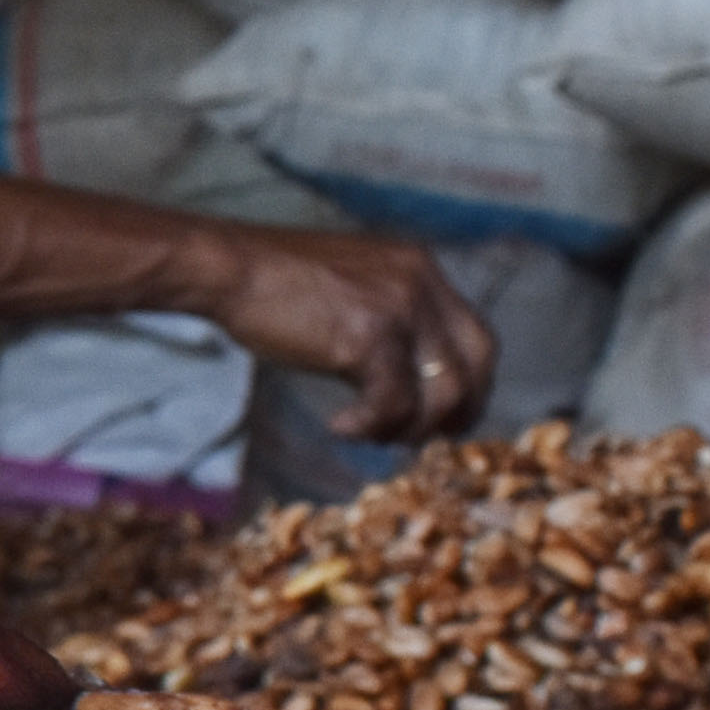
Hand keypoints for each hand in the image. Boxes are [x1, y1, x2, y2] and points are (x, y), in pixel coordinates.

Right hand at [207, 229, 498, 440]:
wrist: (232, 269)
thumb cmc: (276, 287)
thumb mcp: (351, 293)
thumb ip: (388, 326)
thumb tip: (409, 388)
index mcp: (421, 269)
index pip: (476, 337)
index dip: (469, 386)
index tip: (443, 419)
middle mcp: (422, 283)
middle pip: (477, 363)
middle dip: (456, 413)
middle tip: (418, 441)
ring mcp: (401, 307)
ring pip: (443, 392)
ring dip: (408, 428)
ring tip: (367, 434)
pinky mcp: (371, 335)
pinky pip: (394, 403)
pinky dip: (368, 426)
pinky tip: (338, 426)